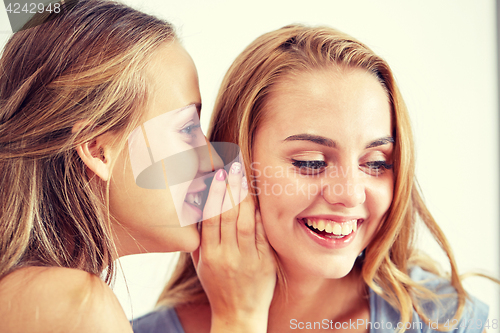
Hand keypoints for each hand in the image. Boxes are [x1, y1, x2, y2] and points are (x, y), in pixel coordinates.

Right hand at [192, 162, 275, 332]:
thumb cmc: (217, 286)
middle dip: (230, 188)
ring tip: (244, 179)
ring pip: (246, 222)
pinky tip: (259, 200)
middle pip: (228, 216)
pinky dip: (261, 216)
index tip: (217, 175)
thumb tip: (199, 209)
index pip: (210, 218)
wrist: (238, 314)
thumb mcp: (201, 265)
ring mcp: (247, 259)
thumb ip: (199, 239)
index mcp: (209, 255)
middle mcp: (227, 256)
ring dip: (245, 198)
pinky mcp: (265, 263)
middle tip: (232, 167)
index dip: (214, 194)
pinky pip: (263, 235)